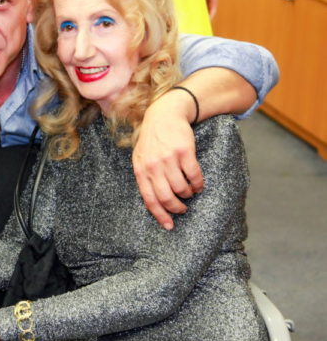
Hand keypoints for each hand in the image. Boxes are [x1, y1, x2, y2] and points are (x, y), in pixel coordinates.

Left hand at [133, 91, 203, 229]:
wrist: (165, 114)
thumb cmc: (153, 140)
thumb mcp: (141, 157)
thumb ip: (145, 177)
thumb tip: (154, 202)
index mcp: (141, 170)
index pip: (149, 199)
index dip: (160, 215)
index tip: (169, 226)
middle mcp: (153, 166)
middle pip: (167, 197)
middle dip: (177, 208)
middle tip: (183, 209)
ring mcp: (168, 159)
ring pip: (181, 188)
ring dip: (188, 194)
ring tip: (190, 192)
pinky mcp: (184, 152)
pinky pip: (194, 175)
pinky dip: (198, 184)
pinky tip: (198, 184)